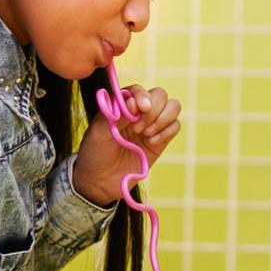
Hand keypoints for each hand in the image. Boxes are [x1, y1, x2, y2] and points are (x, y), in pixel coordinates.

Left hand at [72, 85, 180, 205]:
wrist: (100, 180)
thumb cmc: (95, 153)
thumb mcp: (98, 132)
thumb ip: (116, 114)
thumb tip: (134, 102)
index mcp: (122, 105)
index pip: (139, 90)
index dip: (143, 96)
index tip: (140, 109)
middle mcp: (139, 112)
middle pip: (160, 95)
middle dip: (153, 110)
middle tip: (137, 129)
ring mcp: (152, 125)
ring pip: (173, 107)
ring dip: (163, 119)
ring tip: (146, 134)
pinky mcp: (162, 140)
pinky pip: (176, 126)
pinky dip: (167, 132)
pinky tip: (151, 142)